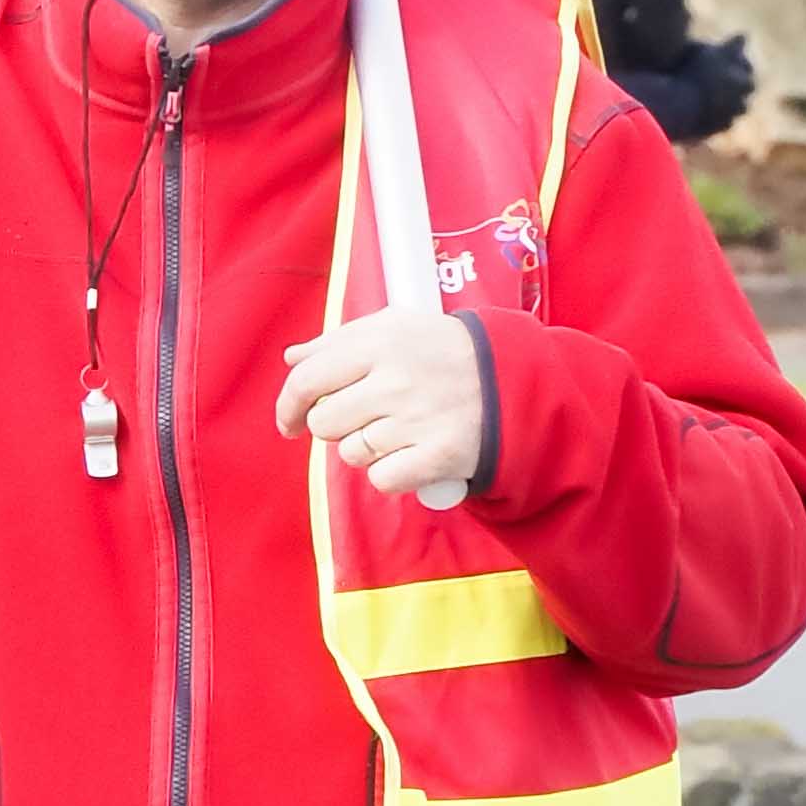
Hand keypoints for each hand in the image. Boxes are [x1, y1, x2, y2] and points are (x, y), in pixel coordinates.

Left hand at [277, 306, 486, 502]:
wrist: (516, 380)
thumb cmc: (446, 352)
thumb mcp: (397, 326)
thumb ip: (339, 340)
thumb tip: (292, 358)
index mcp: (380, 342)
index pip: (307, 380)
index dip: (289, 405)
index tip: (290, 421)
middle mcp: (396, 380)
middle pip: (324, 423)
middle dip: (336, 427)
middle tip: (363, 420)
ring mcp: (417, 420)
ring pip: (351, 453)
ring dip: (367, 449)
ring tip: (398, 431)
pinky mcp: (437, 456)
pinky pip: (382, 479)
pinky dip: (391, 473)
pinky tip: (410, 455)